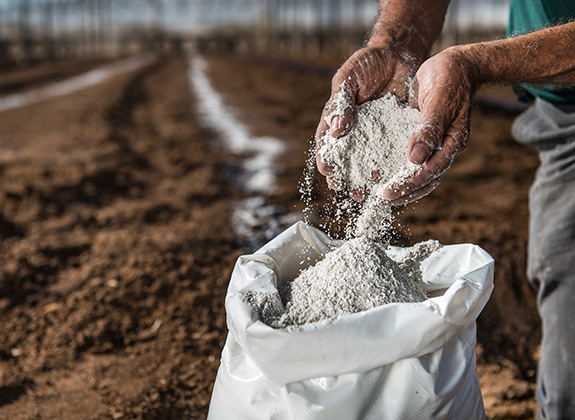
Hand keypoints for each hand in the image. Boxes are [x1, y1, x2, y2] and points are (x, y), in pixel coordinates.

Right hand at [315, 46, 420, 198]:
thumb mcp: (348, 77)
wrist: (398, 55)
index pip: (326, 145)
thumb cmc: (367, 63)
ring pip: (367, 164)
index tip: (328, 171)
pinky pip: (391, 156)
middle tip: (348, 191)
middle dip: (345, 179)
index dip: (326, 159)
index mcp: (336, 120)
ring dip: (365, 181)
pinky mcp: (394, 136)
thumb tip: (336, 131)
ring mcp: (374, 137)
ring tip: (367, 194)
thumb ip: (341, 102)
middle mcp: (353, 133)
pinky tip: (391, 180)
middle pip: (345, 162)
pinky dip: (390, 170)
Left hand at [379, 47, 477, 205]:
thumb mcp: (438, 101)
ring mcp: (433, 145)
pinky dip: (394, 168)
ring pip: (416, 173)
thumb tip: (415, 159)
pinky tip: (377, 173)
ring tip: (375, 195)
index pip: (429, 172)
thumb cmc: (449, 77)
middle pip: (423, 181)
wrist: (454, 64)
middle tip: (376, 201)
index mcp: (452, 142)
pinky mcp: (421, 138)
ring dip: (398, 186)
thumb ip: (428, 129)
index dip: (406, 185)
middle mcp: (443, 148)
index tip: (385, 194)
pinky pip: (408, 159)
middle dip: (401, 193)